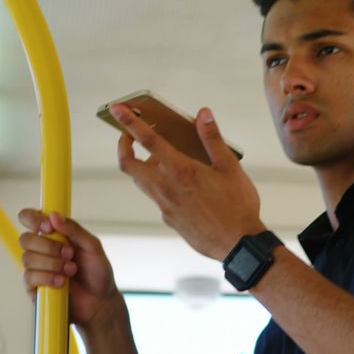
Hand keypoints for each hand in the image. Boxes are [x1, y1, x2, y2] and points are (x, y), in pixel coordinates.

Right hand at [18, 210, 119, 327]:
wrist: (100, 300)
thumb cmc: (97, 272)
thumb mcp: (93, 247)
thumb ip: (75, 230)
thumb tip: (53, 215)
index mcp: (54, 235)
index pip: (29, 218)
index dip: (33, 219)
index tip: (49, 227)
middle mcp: (41, 250)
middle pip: (25, 239)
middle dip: (49, 247)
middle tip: (70, 254)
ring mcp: (35, 268)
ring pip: (27, 258)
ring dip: (53, 264)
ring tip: (71, 270)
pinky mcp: (33, 286)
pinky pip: (29, 276)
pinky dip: (48, 277)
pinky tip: (62, 282)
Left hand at [112, 104, 264, 259]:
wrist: (237, 244)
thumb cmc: (238, 206)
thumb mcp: (230, 168)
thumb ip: (213, 139)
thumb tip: (203, 115)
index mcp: (181, 170)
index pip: (147, 140)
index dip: (129, 123)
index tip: (116, 109)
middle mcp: (166, 188)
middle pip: (129, 164)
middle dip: (123, 146)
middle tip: (129, 135)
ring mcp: (165, 206)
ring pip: (141, 181)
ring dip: (142, 165)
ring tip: (160, 157)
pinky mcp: (169, 218)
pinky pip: (156, 197)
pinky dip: (159, 184)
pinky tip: (180, 184)